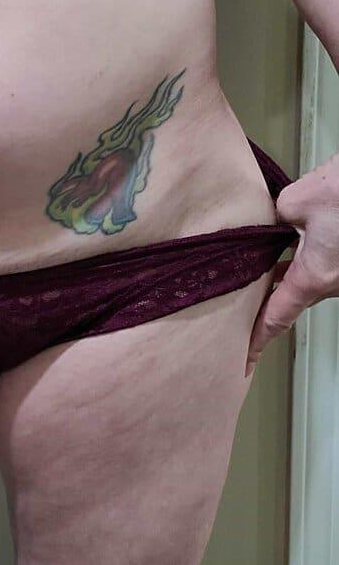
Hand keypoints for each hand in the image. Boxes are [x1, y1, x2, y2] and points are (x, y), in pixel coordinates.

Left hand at [246, 153, 338, 374]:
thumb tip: (270, 219)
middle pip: (288, 301)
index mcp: (315, 277)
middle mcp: (333, 282)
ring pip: (305, 283)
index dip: (256, 341)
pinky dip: (300, 265)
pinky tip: (287, 249)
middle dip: (263, 304)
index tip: (244, 361)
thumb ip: (273, 218)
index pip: (276, 318)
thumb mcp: (296, 203)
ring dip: (282, 279)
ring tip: (254, 277)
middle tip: (236, 313)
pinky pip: (319, 269)